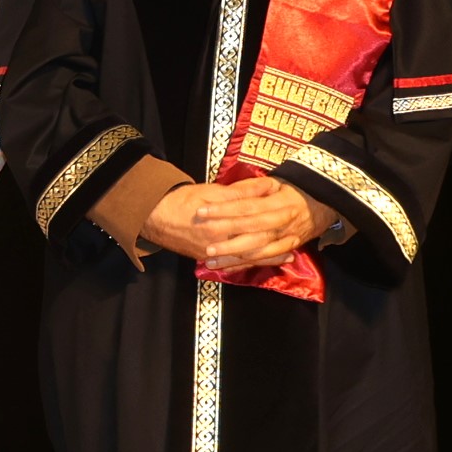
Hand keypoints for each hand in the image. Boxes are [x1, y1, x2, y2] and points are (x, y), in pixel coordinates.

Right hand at [141, 177, 324, 267]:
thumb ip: (243, 192)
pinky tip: (261, 262)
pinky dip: (250, 264)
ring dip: (269, 257)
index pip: (256, 225)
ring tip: (287, 255)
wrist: (153, 216)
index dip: (276, 223)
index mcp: (223, 225)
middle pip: (255, 246)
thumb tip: (270, 186)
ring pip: (247, 259)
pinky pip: (233, 265)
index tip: (294, 218)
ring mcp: (212, 254)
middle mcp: (219, 244)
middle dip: (277, 244)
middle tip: (297, 241)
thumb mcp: (214, 191)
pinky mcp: (206, 259)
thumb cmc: (183, 200)